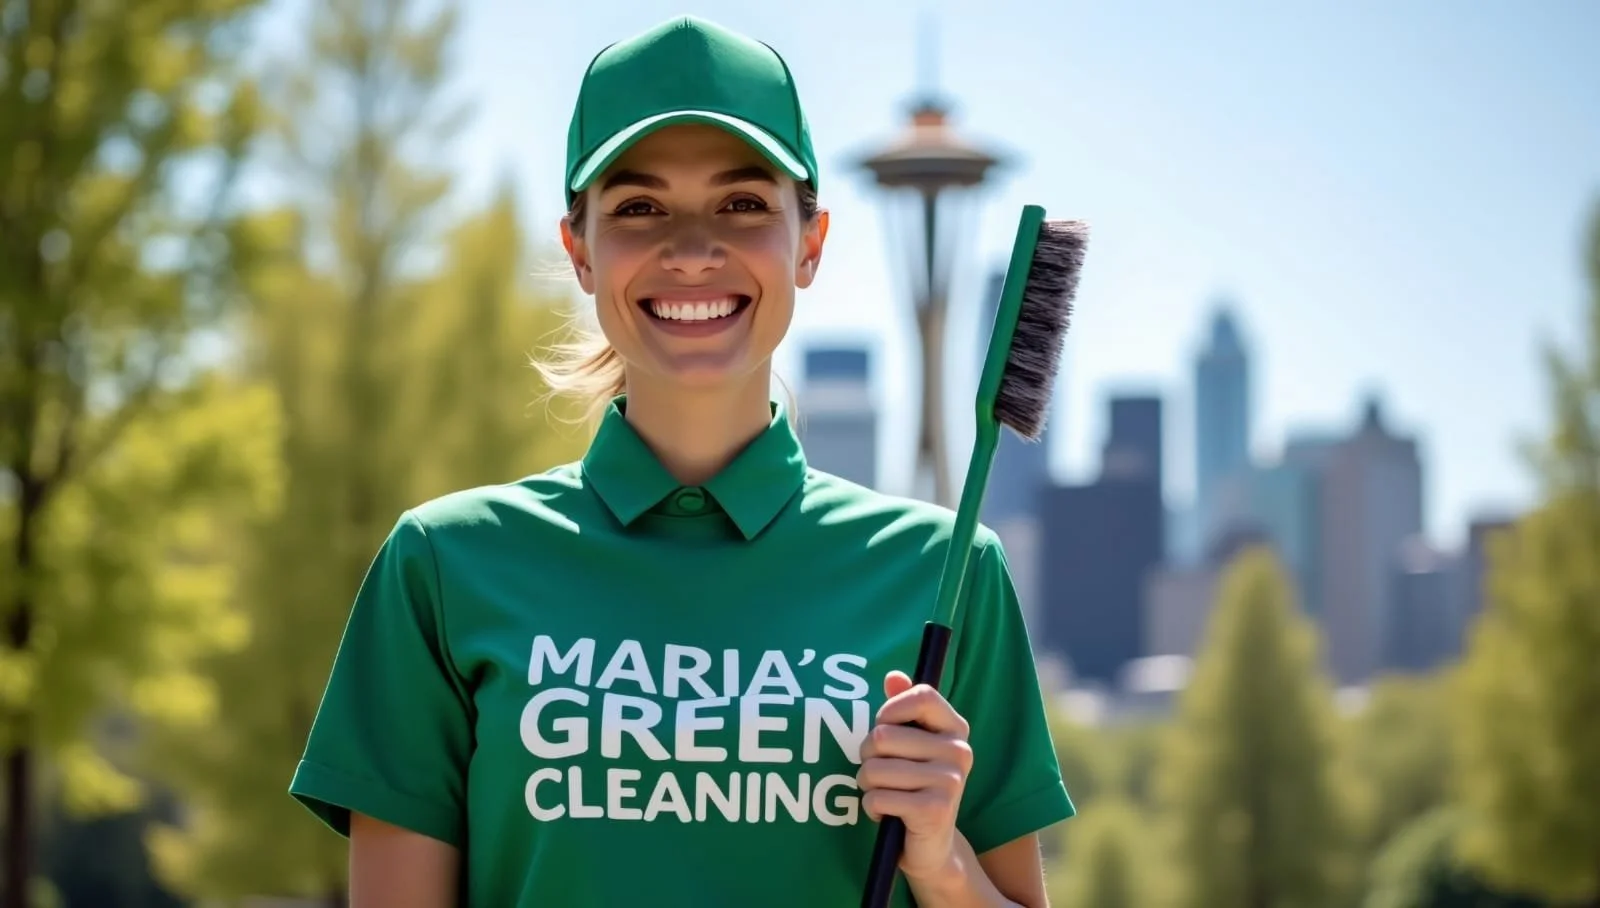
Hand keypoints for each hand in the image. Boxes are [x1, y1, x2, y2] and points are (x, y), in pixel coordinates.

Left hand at [857, 670, 973, 882]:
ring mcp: (950, 781)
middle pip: (883, 736)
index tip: (884, 727)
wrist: (931, 845)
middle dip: (867, 756)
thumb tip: (893, 676)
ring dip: (868, 785)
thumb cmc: (914, 785)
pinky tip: (888, 813)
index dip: (890, 710)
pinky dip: (872, 807)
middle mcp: (958, 751)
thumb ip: (902, 707)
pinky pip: (878, 798)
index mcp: (955, 728)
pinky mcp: (934, 810)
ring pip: (874, 769)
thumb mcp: (910, 744)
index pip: (921, 695)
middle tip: (880, 772)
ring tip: (885, 793)